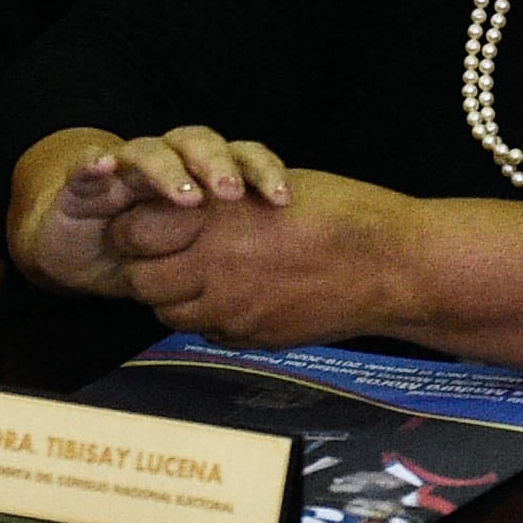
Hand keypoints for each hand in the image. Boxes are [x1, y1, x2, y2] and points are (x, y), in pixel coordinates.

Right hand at [9, 125, 291, 296]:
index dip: (262, 171)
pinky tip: (106, 167)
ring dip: (168, 169)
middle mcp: (167, 162)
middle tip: (230, 194)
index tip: (283, 199)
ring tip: (184, 197)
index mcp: (202, 176)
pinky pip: (87, 165)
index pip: (239, 158)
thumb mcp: (202, 256)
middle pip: (198, 143)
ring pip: (149, 150)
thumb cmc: (154, 252)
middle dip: (217, 164)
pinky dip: (95, 162)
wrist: (84, 249)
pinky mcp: (83, 182)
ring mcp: (125, 169)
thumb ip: (240, 256)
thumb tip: (306, 279)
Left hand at [112, 168, 417, 348]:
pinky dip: (207, 318)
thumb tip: (177, 208)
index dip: (133, 228)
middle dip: (142, 267)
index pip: (132, 233)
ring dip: (172, 295)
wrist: (390, 266)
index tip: (143, 222)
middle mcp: (215, 267)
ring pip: (169, 313)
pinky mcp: (254, 337)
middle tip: (160, 254)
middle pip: (141, 281)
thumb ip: (215, 204)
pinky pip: (207, 332)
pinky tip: (231, 297)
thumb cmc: (336, 211)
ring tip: (196, 275)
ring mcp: (234, 309)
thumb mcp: (265, 185)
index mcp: (214, 219)